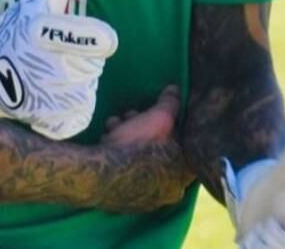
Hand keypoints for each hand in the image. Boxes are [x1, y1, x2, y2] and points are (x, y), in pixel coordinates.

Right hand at [100, 85, 193, 209]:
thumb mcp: (159, 117)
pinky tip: (106, 136)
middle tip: (132, 115)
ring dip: (126, 132)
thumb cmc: (136, 146)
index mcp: (181, 176)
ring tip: (114, 123)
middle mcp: (165, 189)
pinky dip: (116, 148)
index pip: (185, 147)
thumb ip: (170, 103)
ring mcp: (142, 195)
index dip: (174, 124)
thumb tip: (176, 90)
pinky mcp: (121, 194)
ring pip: (139, 153)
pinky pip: (123, 164)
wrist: (99, 172)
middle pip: (159, 148)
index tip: (163, 111)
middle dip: (144, 125)